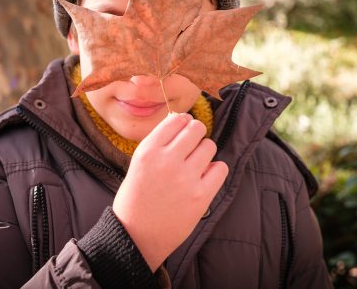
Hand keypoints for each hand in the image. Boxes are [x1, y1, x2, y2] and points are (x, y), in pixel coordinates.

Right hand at [112, 112, 227, 271]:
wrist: (136, 237)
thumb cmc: (136, 199)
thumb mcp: (138, 164)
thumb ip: (159, 143)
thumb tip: (184, 120)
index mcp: (148, 151)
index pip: (176, 120)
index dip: (183, 123)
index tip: (183, 130)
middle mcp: (167, 161)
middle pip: (196, 129)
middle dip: (196, 134)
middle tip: (192, 146)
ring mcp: (185, 179)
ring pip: (209, 147)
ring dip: (204, 153)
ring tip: (195, 165)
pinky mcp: (201, 196)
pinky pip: (221, 168)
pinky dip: (215, 170)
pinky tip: (204, 178)